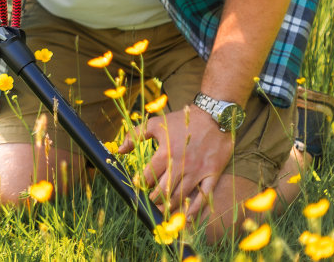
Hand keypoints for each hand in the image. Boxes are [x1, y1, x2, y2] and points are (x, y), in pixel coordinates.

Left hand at [118, 105, 233, 218]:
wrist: (213, 116)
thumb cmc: (182, 120)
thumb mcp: (156, 124)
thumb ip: (136, 135)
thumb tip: (120, 149)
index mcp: (165, 153)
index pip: (148, 176)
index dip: (141, 184)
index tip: (137, 188)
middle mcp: (181, 165)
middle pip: (163, 191)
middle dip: (154, 200)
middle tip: (149, 204)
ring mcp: (198, 171)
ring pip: (181, 196)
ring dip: (170, 207)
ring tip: (162, 213)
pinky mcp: (212, 174)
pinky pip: (204, 196)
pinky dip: (195, 209)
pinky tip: (188, 217)